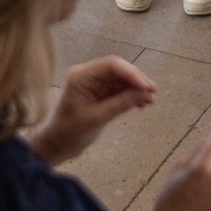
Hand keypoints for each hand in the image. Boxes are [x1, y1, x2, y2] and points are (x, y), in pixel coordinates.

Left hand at [28, 56, 155, 165]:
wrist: (57, 145)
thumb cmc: (71, 131)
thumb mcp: (97, 118)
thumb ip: (121, 103)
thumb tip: (146, 93)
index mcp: (82, 75)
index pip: (111, 65)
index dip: (131, 73)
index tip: (146, 87)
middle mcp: (88, 75)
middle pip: (118, 70)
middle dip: (136, 80)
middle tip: (153, 92)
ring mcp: (94, 83)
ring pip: (121, 79)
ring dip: (136, 88)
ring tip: (150, 100)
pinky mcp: (99, 93)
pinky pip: (118, 89)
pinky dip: (130, 95)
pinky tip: (142, 104)